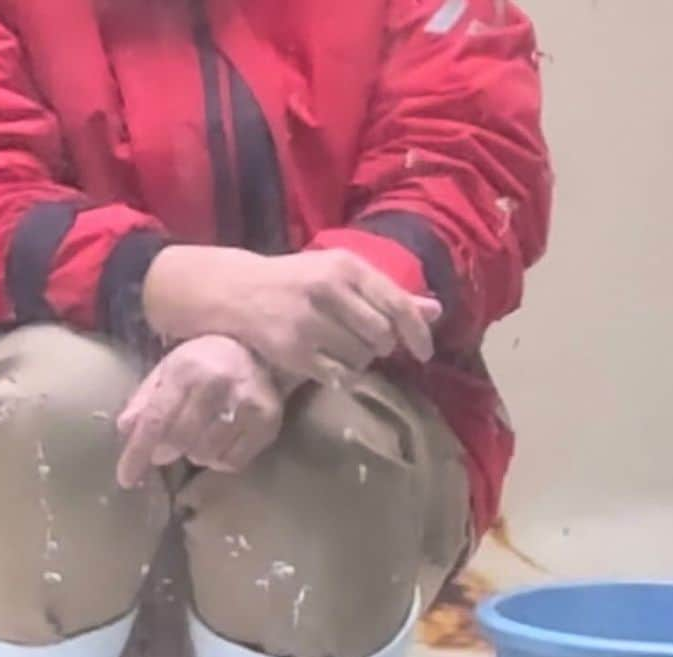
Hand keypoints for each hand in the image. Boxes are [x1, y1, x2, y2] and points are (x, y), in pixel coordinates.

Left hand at [116, 336, 282, 488]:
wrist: (258, 349)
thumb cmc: (205, 362)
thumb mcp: (168, 370)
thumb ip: (145, 399)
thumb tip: (124, 428)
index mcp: (186, 369)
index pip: (156, 420)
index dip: (138, 452)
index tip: (125, 478)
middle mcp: (217, 384)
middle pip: (180, 441)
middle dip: (167, 450)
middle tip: (167, 447)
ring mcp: (246, 405)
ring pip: (205, 455)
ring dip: (195, 453)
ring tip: (199, 435)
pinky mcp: (267, 423)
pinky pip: (231, 462)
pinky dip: (219, 459)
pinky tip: (220, 440)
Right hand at [143, 245, 439, 384]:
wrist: (236, 292)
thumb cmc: (297, 285)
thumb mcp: (342, 278)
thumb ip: (388, 295)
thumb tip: (436, 310)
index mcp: (346, 266)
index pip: (397, 305)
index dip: (417, 334)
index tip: (424, 354)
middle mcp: (329, 289)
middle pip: (381, 338)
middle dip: (377, 346)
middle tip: (358, 341)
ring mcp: (310, 321)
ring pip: (361, 358)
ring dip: (356, 360)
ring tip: (335, 347)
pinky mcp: (294, 350)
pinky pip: (338, 374)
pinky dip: (338, 374)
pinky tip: (324, 363)